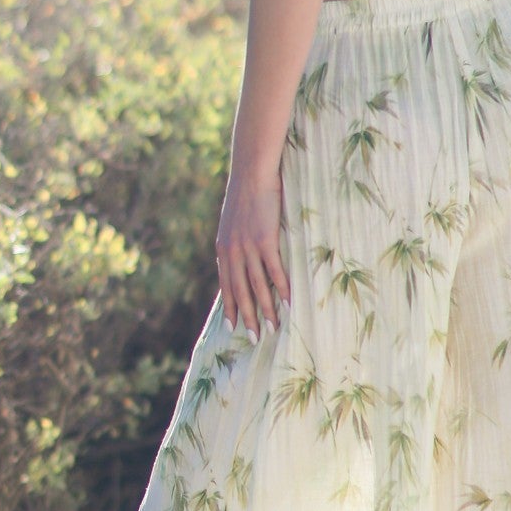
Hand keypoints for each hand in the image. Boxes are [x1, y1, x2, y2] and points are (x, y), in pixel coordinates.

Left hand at [215, 169, 289, 341]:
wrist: (251, 173)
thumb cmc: (246, 193)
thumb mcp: (234, 220)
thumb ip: (236, 240)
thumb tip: (242, 253)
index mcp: (223, 248)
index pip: (226, 285)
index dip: (230, 307)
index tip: (232, 327)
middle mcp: (233, 252)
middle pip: (239, 292)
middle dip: (246, 317)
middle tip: (253, 338)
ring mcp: (248, 247)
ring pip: (256, 286)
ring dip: (265, 310)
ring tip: (271, 329)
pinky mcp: (265, 240)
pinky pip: (274, 271)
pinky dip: (280, 289)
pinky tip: (287, 303)